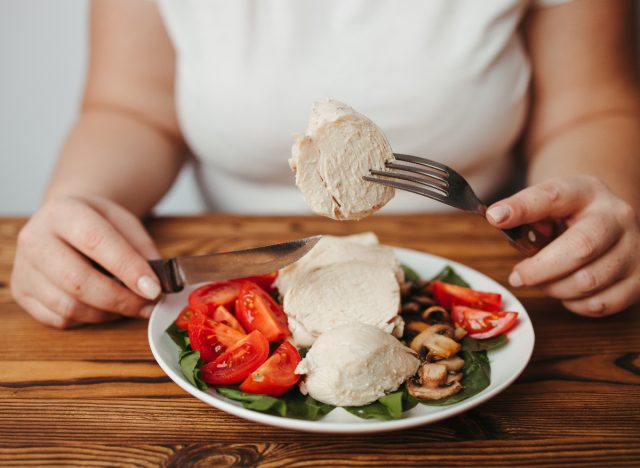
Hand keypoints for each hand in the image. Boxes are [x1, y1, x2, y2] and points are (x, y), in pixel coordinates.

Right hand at [11, 195, 161, 327]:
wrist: (65, 221)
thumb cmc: (98, 223)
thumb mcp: (125, 223)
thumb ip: (142, 250)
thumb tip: (156, 285)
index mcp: (63, 212)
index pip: (96, 241)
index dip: (127, 269)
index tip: (153, 289)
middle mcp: (35, 238)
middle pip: (77, 280)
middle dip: (120, 299)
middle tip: (147, 305)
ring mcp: (24, 268)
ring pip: (68, 305)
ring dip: (107, 313)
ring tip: (130, 306)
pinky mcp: (22, 293)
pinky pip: (59, 318)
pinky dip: (89, 320)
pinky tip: (105, 308)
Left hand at [486, 175, 639, 316]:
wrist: (609, 223)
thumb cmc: (568, 217)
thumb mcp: (548, 204)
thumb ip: (525, 211)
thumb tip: (499, 219)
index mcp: (587, 191)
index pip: (553, 196)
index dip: (522, 208)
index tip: (495, 217)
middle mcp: (617, 217)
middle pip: (580, 248)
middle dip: (539, 270)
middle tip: (517, 276)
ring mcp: (634, 249)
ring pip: (588, 282)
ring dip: (555, 288)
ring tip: (544, 281)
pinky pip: (600, 304)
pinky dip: (575, 304)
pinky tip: (566, 291)